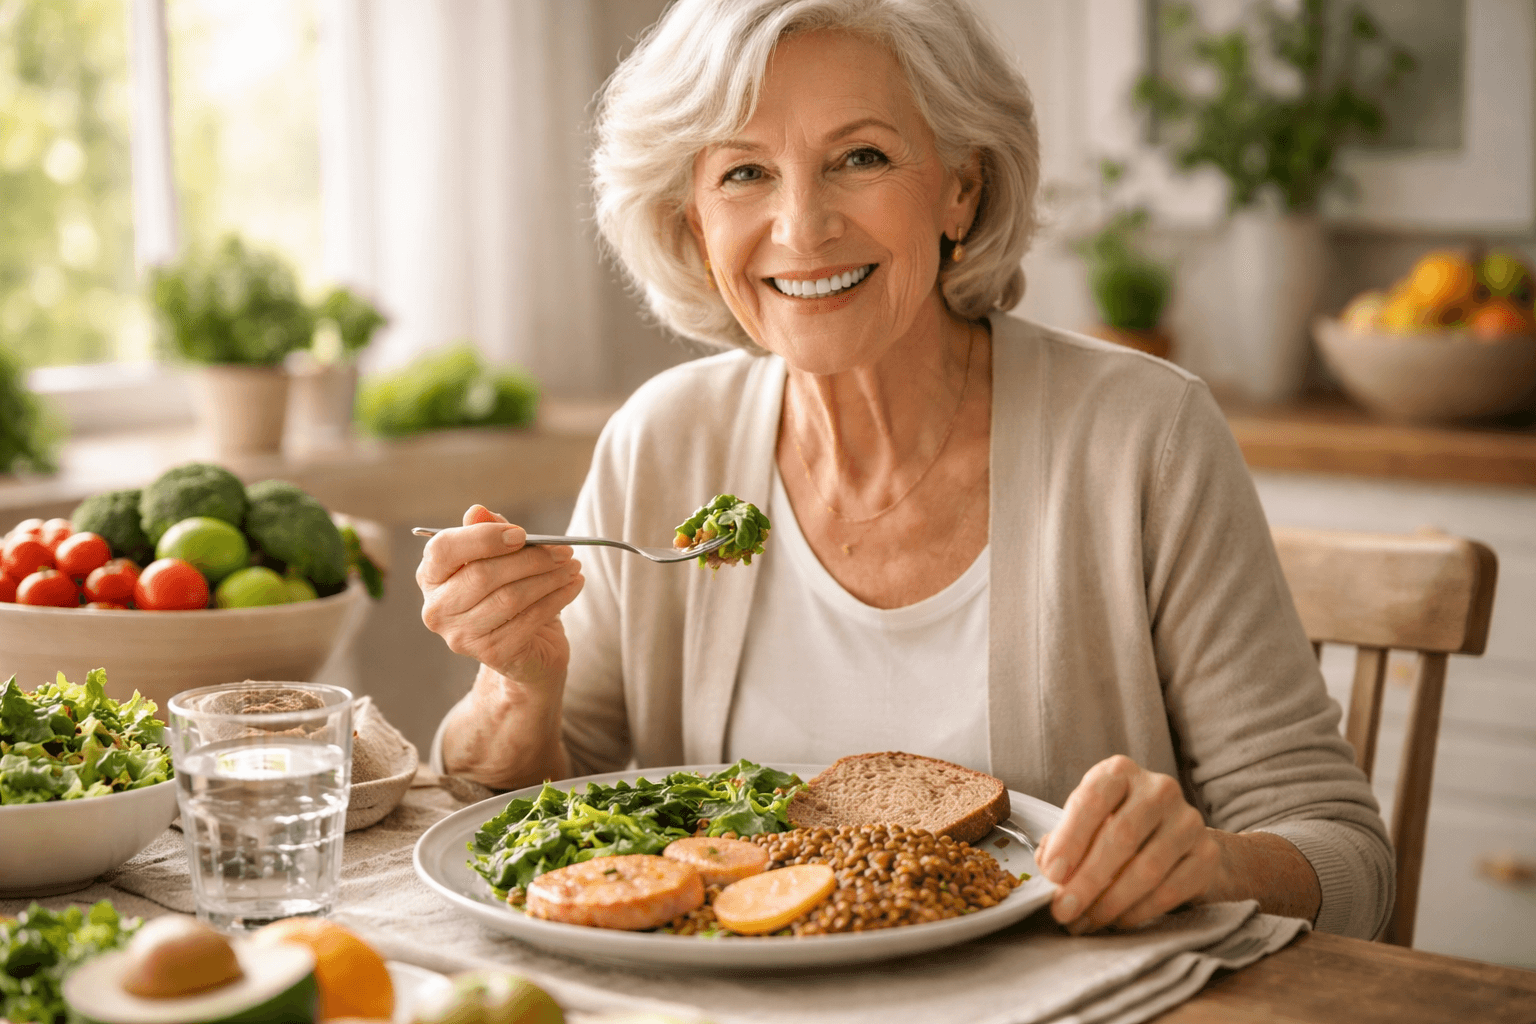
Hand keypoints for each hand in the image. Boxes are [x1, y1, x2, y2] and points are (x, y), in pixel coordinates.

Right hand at [417, 505, 584, 690]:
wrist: (527, 649)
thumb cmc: (507, 594)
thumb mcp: (499, 560)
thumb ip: (488, 534)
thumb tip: (477, 511)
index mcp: (431, 577)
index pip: (443, 550)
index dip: (482, 538)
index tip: (522, 534)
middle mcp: (437, 610)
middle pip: (482, 574)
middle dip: (530, 558)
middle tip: (564, 549)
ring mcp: (462, 636)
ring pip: (510, 597)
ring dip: (549, 577)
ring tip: (573, 565)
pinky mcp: (492, 653)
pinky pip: (530, 618)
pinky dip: (558, 598)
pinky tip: (574, 585)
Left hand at [1035, 755, 1222, 934]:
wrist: (1182, 844)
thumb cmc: (1121, 830)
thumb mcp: (1087, 824)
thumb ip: (1062, 841)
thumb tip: (1049, 868)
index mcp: (1120, 773)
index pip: (1093, 800)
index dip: (1070, 839)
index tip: (1052, 874)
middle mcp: (1158, 789)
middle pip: (1121, 837)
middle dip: (1087, 880)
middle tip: (1063, 910)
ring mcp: (1188, 820)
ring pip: (1147, 868)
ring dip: (1111, 902)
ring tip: (1086, 921)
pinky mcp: (1207, 854)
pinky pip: (1171, 889)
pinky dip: (1139, 910)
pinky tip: (1118, 920)